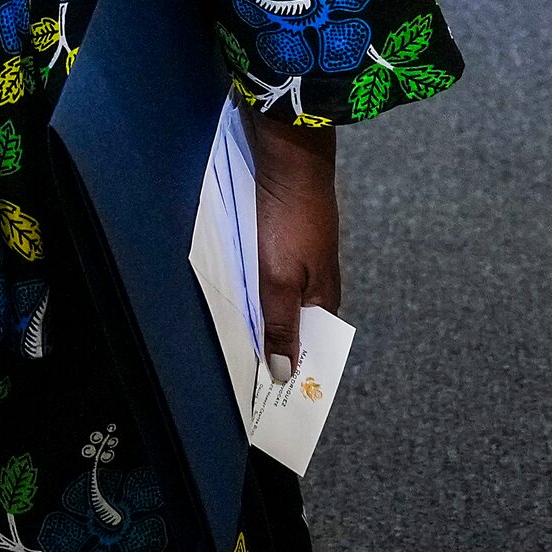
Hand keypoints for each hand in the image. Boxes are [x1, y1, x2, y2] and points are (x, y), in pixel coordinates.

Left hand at [247, 115, 340, 383]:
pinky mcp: (280, 237)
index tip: (266, 398)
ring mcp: (298, 258)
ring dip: (256, 316)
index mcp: (324, 297)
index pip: (310, 347)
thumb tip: (285, 373)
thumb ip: (280, 323)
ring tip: (227, 338)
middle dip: (269, 346)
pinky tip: (228, 291)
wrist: (289, 153)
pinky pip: (263, 273)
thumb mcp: (280, 278)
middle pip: (291, 323)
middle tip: (238, 371)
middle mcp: (315, 281)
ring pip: (275, 298)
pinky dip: (248, 287)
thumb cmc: (289, 217)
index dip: (291, 368)